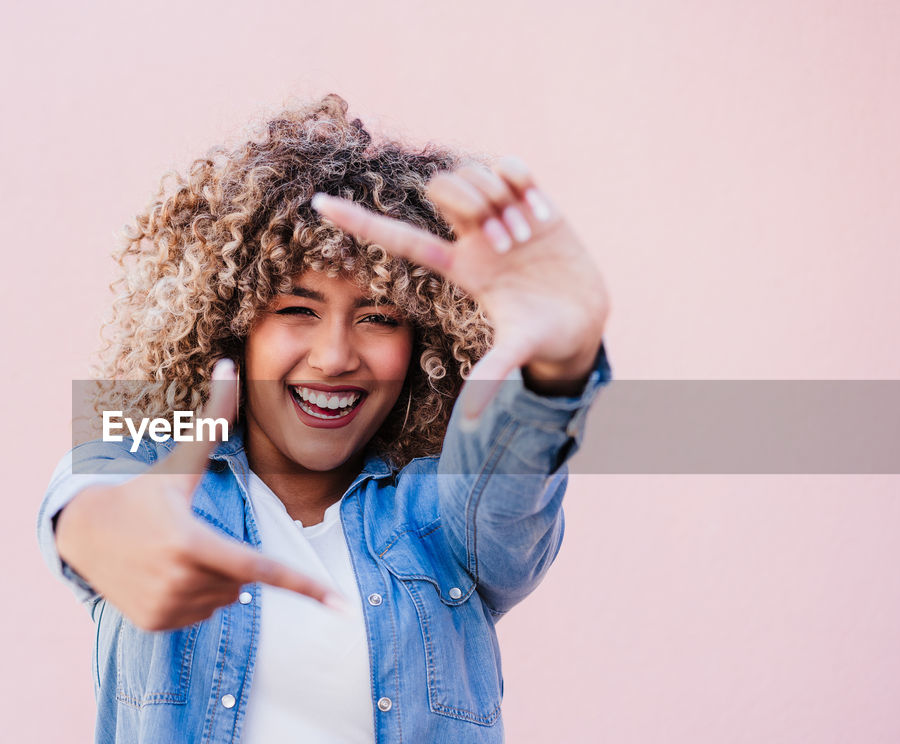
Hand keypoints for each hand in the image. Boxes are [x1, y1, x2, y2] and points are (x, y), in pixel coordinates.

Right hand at [54, 359, 341, 630]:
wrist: (83, 532)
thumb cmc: (142, 493)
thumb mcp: (179, 464)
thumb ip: (212, 421)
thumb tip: (230, 366)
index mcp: (192, 543)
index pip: (261, 569)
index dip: (305, 586)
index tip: (341, 605)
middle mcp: (180, 581)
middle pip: (241, 581)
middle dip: (228, 558)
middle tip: (190, 535)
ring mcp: (167, 607)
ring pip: (223, 599)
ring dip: (212, 578)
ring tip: (174, 553)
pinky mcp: (155, 625)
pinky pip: (199, 615)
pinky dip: (191, 596)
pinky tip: (162, 574)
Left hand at [311, 155, 608, 419]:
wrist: (583, 320)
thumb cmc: (542, 340)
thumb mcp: (516, 353)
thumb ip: (492, 377)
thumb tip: (470, 421)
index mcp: (457, 268)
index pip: (397, 237)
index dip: (356, 221)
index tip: (315, 202)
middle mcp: (471, 237)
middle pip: (441, 190)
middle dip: (472, 205)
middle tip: (509, 245)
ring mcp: (499, 216)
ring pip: (475, 174)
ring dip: (502, 198)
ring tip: (529, 234)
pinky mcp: (530, 201)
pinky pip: (511, 166)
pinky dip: (522, 181)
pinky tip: (539, 211)